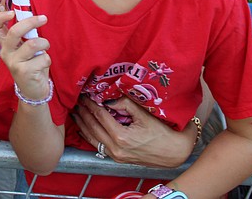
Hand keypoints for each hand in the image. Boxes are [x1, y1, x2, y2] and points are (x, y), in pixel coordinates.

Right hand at [0, 10, 50, 101]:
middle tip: (43, 18)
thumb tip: (35, 17)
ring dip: (44, 43)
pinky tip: (43, 65)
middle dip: (31, 22)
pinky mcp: (24, 72)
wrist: (33, 90)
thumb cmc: (31, 65)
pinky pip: (42, 58)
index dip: (0, 17)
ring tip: (45, 47)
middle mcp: (6, 52)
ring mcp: (14, 62)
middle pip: (14, 31)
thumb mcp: (25, 49)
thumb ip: (26, 36)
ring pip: (32, 44)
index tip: (13, 12)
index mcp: (5, 45)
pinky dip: (47, 59)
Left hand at [74, 96, 193, 167]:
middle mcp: (116, 148)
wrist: (176, 153)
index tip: (85, 95)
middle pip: (93, 127)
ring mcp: (116, 155)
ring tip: (75, 113)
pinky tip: (83, 130)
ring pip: (92, 138)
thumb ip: (125, 103)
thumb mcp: (144, 114)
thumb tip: (109, 99)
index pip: (100, 116)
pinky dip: (89, 136)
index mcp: (122, 136)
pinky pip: (98, 146)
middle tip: (76, 101)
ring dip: (82, 125)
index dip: (91, 104)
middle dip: (83, 113)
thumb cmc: (164, 132)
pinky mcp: (118, 158)